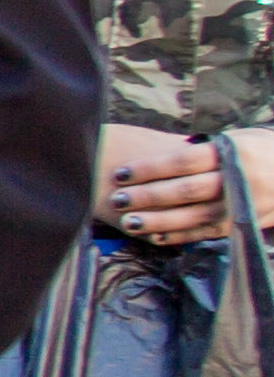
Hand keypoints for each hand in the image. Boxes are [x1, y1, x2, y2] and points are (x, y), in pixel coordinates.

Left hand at [102, 122, 234, 247]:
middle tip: (117, 199)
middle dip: (148, 196)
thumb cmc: (258, 150)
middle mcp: (236, 181)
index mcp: (232, 154)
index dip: (150, 168)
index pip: (183, 162)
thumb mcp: (236, 140)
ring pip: (192, 217)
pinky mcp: (241, 226)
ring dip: (158, 221)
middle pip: (184, 191)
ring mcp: (240, 207)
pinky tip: (154, 236)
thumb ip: (202, 150)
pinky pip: (205, 233)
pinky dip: (178, 236)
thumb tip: (156, 154)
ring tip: (129, 221)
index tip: (121, 173)